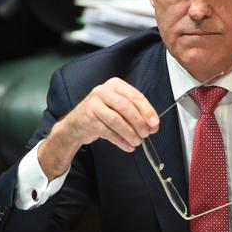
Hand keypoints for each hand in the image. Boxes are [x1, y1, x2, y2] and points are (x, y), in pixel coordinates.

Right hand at [38, 78, 159, 179]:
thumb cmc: (102, 114)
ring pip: (116, 119)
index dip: (147, 111)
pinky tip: (128, 146)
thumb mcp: (119, 107)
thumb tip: (153, 125)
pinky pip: (107, 131)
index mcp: (115, 84)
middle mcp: (103, 91)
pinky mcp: (88, 118)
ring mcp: (93, 104)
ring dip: (129, 133)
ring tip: (137, 142)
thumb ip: (136, 113)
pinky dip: (120, 140)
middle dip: (139, 122)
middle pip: (125, 106)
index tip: (155, 124)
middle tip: (146, 134)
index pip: (135, 96)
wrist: (76, 124)